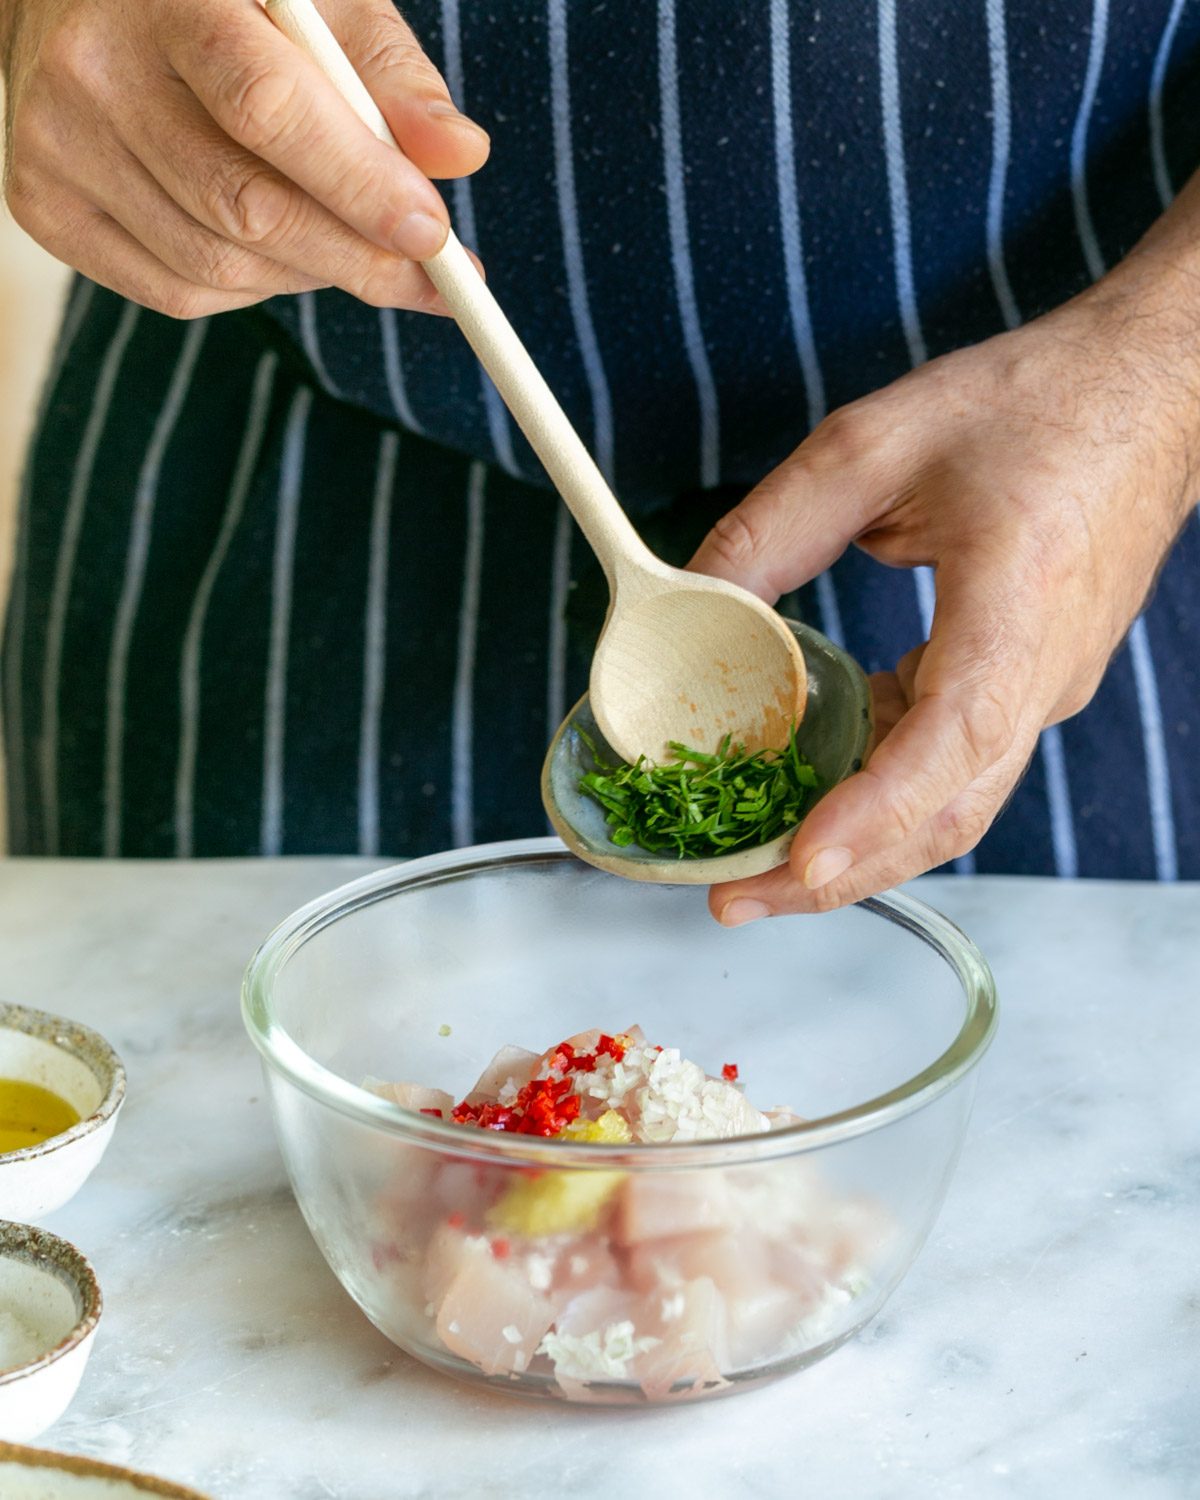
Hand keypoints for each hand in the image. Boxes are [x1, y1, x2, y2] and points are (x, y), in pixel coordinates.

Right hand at [1, 0, 488, 317]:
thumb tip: (460, 155)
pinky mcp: (44, 207)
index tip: (435, 236)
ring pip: (217, 266)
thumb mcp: (314, 0)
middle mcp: (91, 73)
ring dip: (310, 275)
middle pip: (244, 208)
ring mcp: (55, 147)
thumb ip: (387, 74)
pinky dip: (251, 289)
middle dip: (355, 258)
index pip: (268, 109)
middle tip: (428, 277)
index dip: (359, 184)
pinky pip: (178, 291)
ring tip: (348, 244)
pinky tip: (275, 249)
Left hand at [689, 180, 1199, 919]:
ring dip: (855, 846)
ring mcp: (1044, 689)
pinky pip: (952, 763)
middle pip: (946, 811)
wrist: (1151, 394)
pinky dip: (879, 791)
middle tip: (733, 896)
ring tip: (755, 862)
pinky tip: (812, 787)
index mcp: (1018, 602)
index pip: (954, 738)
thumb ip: (775, 527)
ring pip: (950, 803)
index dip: (874, 812)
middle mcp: (1043, 671)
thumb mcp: (876, 441)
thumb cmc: (1034, 404)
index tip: (799, 862)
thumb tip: (694, 603)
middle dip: (838, 870)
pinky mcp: (1029, 687)